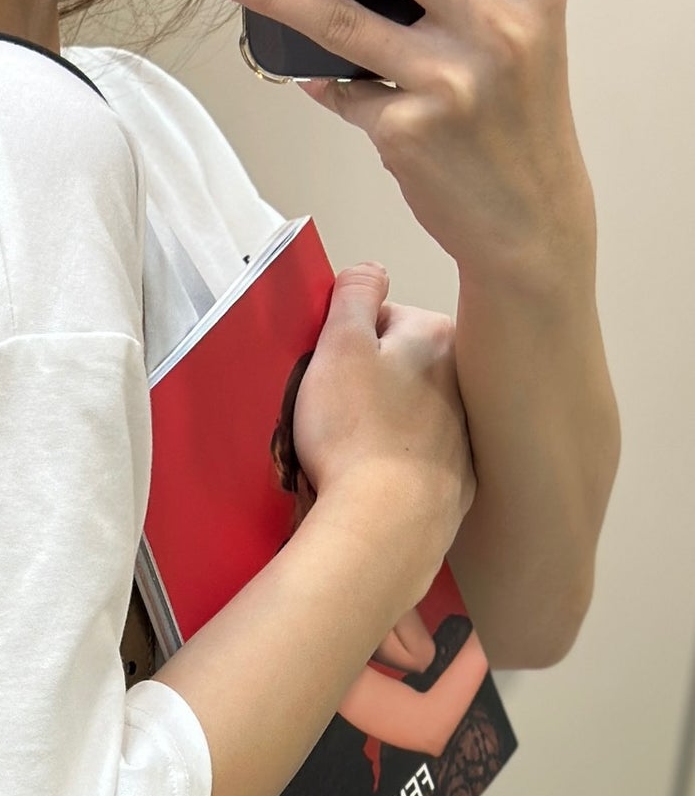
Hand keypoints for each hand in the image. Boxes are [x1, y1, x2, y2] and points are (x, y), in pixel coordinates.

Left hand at [219, 0, 596, 283]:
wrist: (529, 223)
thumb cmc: (517, 131)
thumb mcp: (516, 42)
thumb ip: (461, 4)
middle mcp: (493, 26)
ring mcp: (446, 80)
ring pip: (340, 23)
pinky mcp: (406, 130)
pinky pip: (345, 94)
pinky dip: (332, 87)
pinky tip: (329, 85)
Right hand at [293, 263, 476, 582]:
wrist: (385, 525)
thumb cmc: (356, 435)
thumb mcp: (340, 346)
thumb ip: (354, 294)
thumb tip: (370, 270)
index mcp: (437, 338)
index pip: (381, 322)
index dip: (343, 347)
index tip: (328, 377)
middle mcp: (465, 381)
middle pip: (401, 370)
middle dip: (369, 388)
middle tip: (335, 421)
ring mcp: (467, 436)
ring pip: (414, 417)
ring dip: (385, 429)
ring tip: (351, 459)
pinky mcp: (460, 485)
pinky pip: (421, 464)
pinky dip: (399, 470)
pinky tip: (375, 486)